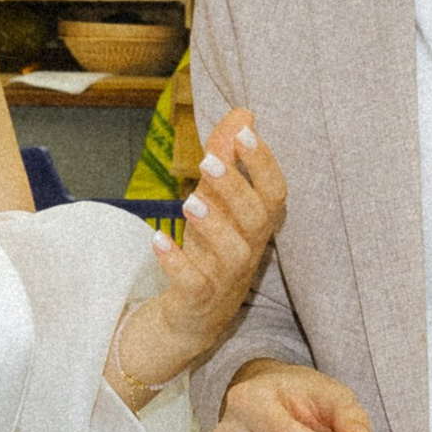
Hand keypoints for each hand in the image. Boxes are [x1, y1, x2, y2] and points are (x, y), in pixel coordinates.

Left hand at [109, 109, 288, 405]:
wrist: (190, 319)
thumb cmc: (209, 252)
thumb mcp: (216, 202)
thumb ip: (226, 157)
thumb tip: (242, 112)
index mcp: (256, 226)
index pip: (274, 193)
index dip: (263, 163)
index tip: (245, 131)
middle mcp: (249, 252)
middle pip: (256, 221)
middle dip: (235, 189)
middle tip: (208, 161)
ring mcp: (226, 280)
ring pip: (233, 254)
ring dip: (213, 226)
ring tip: (188, 202)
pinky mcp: (198, 302)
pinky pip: (193, 284)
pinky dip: (177, 263)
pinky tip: (158, 240)